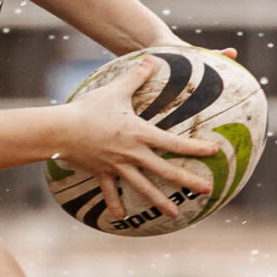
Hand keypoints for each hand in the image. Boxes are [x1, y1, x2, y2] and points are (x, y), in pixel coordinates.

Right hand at [55, 58, 218, 219]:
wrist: (61, 130)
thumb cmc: (89, 109)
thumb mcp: (116, 90)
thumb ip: (136, 76)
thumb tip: (151, 58)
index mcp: (140, 134)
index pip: (175, 144)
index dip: (196, 148)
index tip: (214, 152)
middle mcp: (133, 154)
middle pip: (166, 171)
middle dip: (188, 181)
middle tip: (207, 191)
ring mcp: (118, 167)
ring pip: (144, 188)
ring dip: (160, 202)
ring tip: (175, 214)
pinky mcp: (102, 174)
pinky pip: (110, 192)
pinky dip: (115, 204)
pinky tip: (121, 218)